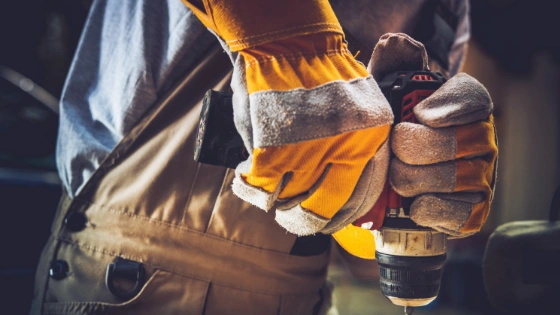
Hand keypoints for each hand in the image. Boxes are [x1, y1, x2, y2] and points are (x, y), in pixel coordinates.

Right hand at [184, 0, 393, 234]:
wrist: (289, 42)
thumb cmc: (322, 75)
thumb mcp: (358, 111)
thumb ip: (355, 150)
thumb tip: (340, 188)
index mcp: (369, 141)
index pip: (361, 199)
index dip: (342, 218)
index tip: (328, 221)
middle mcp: (342, 150)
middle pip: (324, 209)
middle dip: (307, 222)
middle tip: (296, 219)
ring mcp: (306, 152)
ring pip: (291, 202)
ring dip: (279, 206)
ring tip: (274, 200)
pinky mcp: (273, 150)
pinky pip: (261, 187)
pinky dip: (252, 189)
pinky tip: (249, 181)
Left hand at [375, 34, 497, 236]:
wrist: (387, 182)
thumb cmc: (390, 132)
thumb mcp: (384, 98)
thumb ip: (389, 68)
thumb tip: (395, 45)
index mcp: (464, 107)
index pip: (473, 98)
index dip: (449, 106)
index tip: (419, 114)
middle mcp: (481, 140)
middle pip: (454, 142)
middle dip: (411, 149)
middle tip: (393, 151)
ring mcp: (481, 176)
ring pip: (452, 177)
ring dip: (412, 179)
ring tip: (396, 176)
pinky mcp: (473, 210)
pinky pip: (456, 211)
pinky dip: (428, 208)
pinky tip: (413, 202)